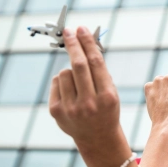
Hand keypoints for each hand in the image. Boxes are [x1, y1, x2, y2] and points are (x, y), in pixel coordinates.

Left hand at [49, 27, 119, 146]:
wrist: (97, 137)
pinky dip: (63, 82)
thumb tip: (84, 42)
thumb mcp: (111, 91)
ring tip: (78, 84)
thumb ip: (99, 71)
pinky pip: (56, 82)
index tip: (81, 28)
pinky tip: (70, 93)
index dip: (87, 43)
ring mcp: (71, 109)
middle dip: (73, 44)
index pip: (96, 63)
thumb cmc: (105, 108)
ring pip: (64, 72)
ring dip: (70, 70)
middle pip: (78, 65)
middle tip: (69, 31)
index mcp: (106, 97)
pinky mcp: (56, 111)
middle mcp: (89, 104)